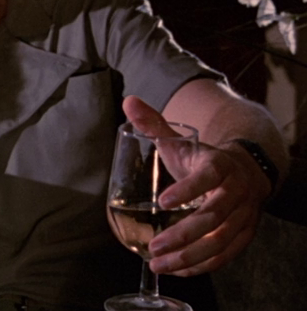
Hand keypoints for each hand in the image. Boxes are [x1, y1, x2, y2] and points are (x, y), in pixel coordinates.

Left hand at [123, 96, 266, 276]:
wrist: (244, 171)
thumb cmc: (202, 158)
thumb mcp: (180, 141)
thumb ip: (154, 124)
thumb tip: (129, 101)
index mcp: (219, 165)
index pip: (207, 177)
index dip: (188, 189)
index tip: (163, 202)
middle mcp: (236, 191)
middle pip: (214, 216)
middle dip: (184, 235)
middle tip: (155, 246)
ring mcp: (244, 215)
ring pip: (222, 241)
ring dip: (191, 257)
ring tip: (159, 264)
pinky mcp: (244, 234)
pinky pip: (227, 255)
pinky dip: (203, 266)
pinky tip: (178, 270)